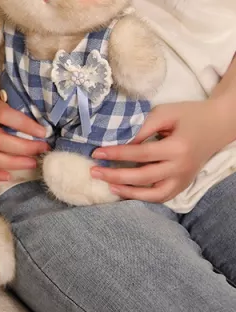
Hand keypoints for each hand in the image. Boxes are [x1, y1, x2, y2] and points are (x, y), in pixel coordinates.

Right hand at [0, 92, 49, 181]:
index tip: (44, 133)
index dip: (25, 125)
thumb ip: (24, 106)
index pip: (5, 115)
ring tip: (32, 163)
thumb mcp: (11, 96)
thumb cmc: (3, 101)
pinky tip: (8, 176)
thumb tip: (49, 124)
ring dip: (12, 163)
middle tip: (42, 150)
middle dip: (24, 148)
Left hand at [91, 100, 234, 202]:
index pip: (140, 154)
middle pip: (143, 177)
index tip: (96, 153)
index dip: (116, 154)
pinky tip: (124, 191)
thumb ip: (142, 128)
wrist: (216, 125)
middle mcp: (181, 168)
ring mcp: (183, 179)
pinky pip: (161, 197)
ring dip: (127, 192)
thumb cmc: (187, 115)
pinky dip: (142, 197)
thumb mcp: (164, 113)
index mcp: (177, 147)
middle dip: (115, 175)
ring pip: (153, 195)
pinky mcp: (183, 185)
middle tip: (94, 171)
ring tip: (107, 185)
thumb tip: (119, 142)